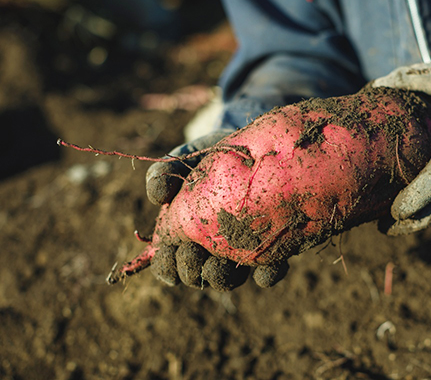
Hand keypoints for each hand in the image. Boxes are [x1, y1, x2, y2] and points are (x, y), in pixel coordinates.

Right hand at [145, 130, 289, 289]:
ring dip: (223, 277)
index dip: (166, 266)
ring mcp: (243, 253)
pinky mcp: (274, 250)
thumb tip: (156, 197)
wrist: (254, 150)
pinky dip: (267, 274)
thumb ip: (163, 174)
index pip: (169, 266)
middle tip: (194, 251)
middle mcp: (213, 252)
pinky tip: (267, 267)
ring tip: (222, 261)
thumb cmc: (211, 158)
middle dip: (192, 270)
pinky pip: (270, 273)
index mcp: (185, 238)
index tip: (168, 251)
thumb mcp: (184, 160)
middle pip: (198, 277)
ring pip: (230, 280)